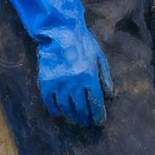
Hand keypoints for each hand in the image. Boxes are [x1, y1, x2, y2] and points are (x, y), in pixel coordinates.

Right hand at [5, 0, 112, 126]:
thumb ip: (105, 78)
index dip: (98, 115)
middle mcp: (73, 83)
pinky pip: (50, 103)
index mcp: (89, 76)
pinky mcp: (45, 82)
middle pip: (80, 109)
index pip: (94, 103)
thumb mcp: (99, 58)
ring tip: (77, 120)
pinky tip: (61, 113)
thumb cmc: (83, 43)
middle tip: (88, 123)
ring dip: (72, 117)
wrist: (60, 31)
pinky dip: (56, 110)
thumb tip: (109, 96)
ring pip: (66, 108)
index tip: (99, 121)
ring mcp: (58, 83)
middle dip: (86, 118)